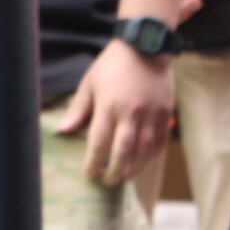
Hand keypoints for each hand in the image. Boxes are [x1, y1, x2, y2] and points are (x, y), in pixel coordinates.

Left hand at [57, 40, 175, 185]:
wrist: (145, 48)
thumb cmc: (112, 65)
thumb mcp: (89, 83)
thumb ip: (78, 109)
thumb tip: (63, 130)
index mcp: (108, 105)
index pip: (99, 141)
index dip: (93, 161)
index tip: (89, 173)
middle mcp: (131, 113)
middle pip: (124, 151)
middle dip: (115, 170)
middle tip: (108, 181)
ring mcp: (151, 114)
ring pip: (144, 150)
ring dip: (135, 167)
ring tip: (126, 177)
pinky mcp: (165, 113)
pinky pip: (160, 141)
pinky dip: (153, 156)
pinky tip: (144, 163)